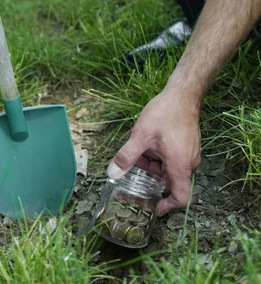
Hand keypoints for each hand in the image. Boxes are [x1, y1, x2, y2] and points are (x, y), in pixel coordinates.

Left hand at [107, 88, 200, 214]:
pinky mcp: (187, 145)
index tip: (154, 207)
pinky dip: (159, 156)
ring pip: (169, 168)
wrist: (183, 94)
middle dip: (151, 179)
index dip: (168, 207)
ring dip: (153, 165)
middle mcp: (189, 163)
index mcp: (181, 166)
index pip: (181, 198)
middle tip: (133, 174)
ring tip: (137, 153)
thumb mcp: (141, 135)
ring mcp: (189, 154)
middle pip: (170, 181)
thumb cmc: (165, 113)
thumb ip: (127, 156)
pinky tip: (146, 144)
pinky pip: (172, 159)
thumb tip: (112, 173)